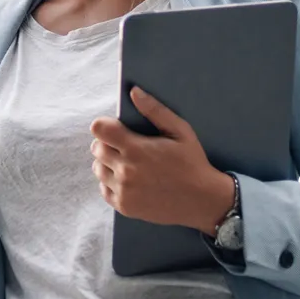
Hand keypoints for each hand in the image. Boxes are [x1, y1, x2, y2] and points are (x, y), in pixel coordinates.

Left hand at [89, 87, 236, 233]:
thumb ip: (155, 111)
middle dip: (106, 143)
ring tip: (127, 163)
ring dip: (107, 163)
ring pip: (98, 169)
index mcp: (136, 149)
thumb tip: (134, 92)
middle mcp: (126, 171)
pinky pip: (104, 189)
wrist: (203, 201)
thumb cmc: (192, 163)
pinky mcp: (124, 206)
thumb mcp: (180, 132)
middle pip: (96, 148)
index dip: (105, 126)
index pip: (99, 129)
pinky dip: (111, 183)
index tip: (115, 128)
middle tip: (125, 146)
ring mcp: (124, 191)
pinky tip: (128, 179)